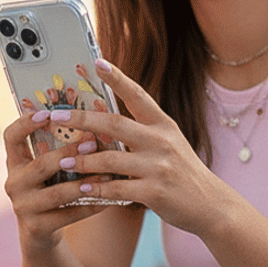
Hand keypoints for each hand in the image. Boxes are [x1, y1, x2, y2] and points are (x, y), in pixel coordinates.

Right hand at [2, 110, 107, 252]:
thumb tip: (94, 123)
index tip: (47, 113)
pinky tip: (109, 199)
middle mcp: (14, 183)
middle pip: (40, 165)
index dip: (26, 123)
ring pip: (57, 193)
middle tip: (92, 143)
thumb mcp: (47, 169)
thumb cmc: (50, 188)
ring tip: (106, 175)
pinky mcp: (36, 227)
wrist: (40, 232)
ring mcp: (23, 207)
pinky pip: (68, 215)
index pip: (11, 137)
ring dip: (83, 183)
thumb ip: (58, 149)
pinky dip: (90, 206)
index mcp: (15, 162)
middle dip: (68, 153)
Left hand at [47, 59, 226, 233]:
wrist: (211, 204)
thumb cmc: (183, 171)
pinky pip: (117, 189)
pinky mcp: (154, 192)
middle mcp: (161, 141)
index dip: (117, 78)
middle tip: (56, 117)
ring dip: (82, 161)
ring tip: (62, 162)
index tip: (97, 62)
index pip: (138, 95)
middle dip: (82, 120)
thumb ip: (141, 131)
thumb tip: (101, 117)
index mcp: (163, 125)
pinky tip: (81, 188)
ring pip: (110, 160)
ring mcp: (158, 167)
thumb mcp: (168, 143)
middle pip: (115, 124)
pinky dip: (96, 189)